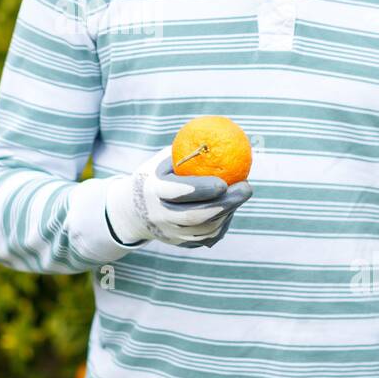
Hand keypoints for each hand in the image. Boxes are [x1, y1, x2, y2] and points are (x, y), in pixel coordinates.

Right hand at [105, 146, 252, 247]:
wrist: (132, 210)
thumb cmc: (156, 175)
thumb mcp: (163, 160)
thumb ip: (187, 151)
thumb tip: (222, 134)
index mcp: (153, 190)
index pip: (177, 192)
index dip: (201, 189)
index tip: (224, 181)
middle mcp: (160, 215)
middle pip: (195, 216)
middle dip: (225, 204)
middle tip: (246, 188)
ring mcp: (169, 233)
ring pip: (204, 230)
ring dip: (228, 212)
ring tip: (241, 194)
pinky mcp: (179, 243)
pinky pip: (206, 238)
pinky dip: (222, 224)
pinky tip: (230, 209)